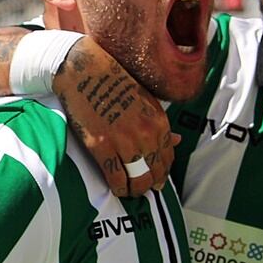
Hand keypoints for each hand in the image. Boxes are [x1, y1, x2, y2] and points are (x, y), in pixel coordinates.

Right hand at [52, 37, 175, 196]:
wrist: (84, 71)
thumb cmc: (114, 81)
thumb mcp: (146, 99)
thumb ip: (161, 123)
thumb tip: (178, 141)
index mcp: (158, 120)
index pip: (168, 156)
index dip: (163, 171)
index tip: (158, 178)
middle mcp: (145, 133)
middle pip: (155, 171)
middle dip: (151, 184)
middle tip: (144, 189)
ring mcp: (123, 141)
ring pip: (138, 179)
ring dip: (135, 189)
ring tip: (131, 191)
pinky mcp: (101, 146)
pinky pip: (115, 177)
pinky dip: (118, 188)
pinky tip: (117, 189)